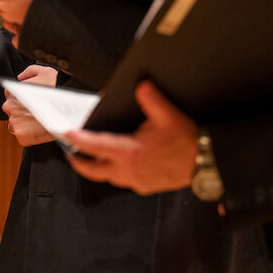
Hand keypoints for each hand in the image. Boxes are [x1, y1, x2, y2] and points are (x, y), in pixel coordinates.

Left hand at [3, 65, 58, 146]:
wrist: (70, 106)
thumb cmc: (58, 87)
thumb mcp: (43, 71)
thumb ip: (28, 72)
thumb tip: (20, 77)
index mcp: (12, 92)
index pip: (11, 97)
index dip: (23, 100)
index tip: (33, 103)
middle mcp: (9, 107)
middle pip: (13, 112)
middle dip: (23, 112)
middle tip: (38, 112)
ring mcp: (14, 122)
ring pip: (17, 125)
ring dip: (27, 124)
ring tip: (41, 122)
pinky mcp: (21, 136)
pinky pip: (23, 137)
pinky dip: (31, 136)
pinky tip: (41, 131)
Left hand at [65, 81, 196, 193]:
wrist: (206, 164)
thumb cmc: (188, 142)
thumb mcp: (169, 116)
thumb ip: (151, 100)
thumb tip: (141, 86)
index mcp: (130, 152)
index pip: (96, 146)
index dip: (79, 141)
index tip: (66, 134)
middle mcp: (130, 170)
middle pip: (95, 170)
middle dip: (80, 162)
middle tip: (70, 153)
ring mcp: (137, 181)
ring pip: (109, 177)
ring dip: (99, 167)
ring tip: (92, 156)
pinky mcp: (145, 187)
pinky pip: (123, 180)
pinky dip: (115, 172)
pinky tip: (118, 163)